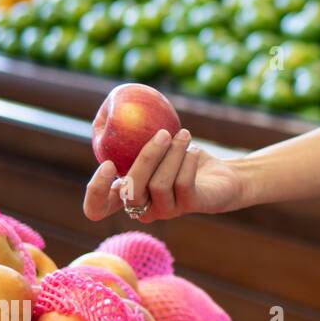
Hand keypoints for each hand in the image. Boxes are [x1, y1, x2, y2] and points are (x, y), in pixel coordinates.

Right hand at [83, 128, 242, 222]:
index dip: (96, 191)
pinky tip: (194, 149)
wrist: (222, 176)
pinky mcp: (189, 206)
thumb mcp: (156, 145)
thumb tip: (110, 110)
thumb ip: (134, 137)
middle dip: (146, 158)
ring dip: (172, 154)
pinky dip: (188, 161)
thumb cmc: (182, 157)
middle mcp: (142, 208)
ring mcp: (165, 210)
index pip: (97, 208)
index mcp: (126, 195)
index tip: (107, 164)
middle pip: (131, 192)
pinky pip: (183, 184)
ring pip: (158, 185)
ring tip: (184, 135)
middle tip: (162, 133)